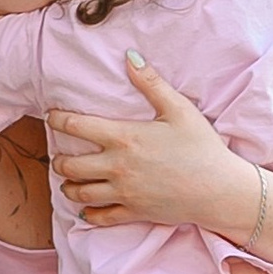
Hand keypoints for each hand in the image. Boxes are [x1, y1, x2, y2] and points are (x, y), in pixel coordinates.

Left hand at [50, 56, 258, 233]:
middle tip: (59, 154)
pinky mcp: (133, 213)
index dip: (57, 120)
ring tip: (68, 179)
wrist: (220, 190)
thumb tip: (130, 56)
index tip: (52, 117)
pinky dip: (89, 213)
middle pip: (69, 165)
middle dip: (58, 159)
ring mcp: (123, 193)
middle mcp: (117, 167)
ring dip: (68, 186)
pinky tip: (86, 207)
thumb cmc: (202, 147)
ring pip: (79, 193)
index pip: (76, 127)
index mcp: (125, 138)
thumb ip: (151, 83)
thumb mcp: (179, 109)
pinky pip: (100, 217)